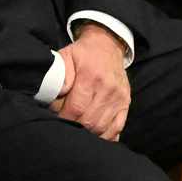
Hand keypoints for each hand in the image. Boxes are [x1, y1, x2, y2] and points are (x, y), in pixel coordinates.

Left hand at [52, 22, 129, 140]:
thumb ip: (60, 77)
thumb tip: (55, 96)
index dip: (64, 118)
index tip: (57, 119)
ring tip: (78, 129)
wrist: (108, 45)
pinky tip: (94, 134)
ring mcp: (119, 97)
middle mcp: (108, 88)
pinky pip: (117, 128)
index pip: (76, 108)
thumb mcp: (67, 56)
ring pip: (102, 127)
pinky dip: (105, 135)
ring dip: (88, 133)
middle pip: (89, 121)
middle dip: (74, 127)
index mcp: (91, 77)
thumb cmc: (84, 53)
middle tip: (65, 126)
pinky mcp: (126, 103)